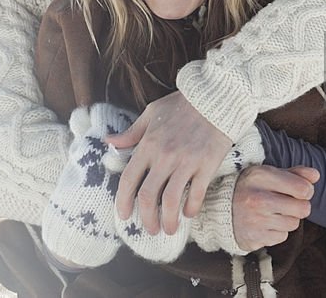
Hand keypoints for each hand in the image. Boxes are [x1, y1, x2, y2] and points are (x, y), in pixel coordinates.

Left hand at [104, 91, 231, 234]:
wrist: (216, 96)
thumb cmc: (182, 104)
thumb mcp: (151, 113)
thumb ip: (131, 133)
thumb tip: (109, 142)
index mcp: (148, 144)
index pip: (129, 179)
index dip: (123, 201)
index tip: (124, 215)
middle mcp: (164, 156)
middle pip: (148, 196)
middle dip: (146, 218)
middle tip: (150, 229)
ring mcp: (186, 161)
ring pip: (171, 200)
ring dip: (168, 220)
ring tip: (168, 229)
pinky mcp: (207, 164)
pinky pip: (196, 193)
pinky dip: (191, 208)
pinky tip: (189, 213)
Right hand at [232, 165, 318, 251]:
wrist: (219, 210)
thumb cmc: (250, 189)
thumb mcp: (268, 174)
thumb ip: (294, 173)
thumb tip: (316, 175)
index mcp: (261, 176)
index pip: (302, 188)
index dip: (306, 190)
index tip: (300, 190)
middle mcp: (257, 198)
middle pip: (302, 208)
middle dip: (300, 206)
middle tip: (290, 204)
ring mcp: (255, 219)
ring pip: (294, 224)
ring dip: (288, 219)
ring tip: (274, 213)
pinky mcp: (254, 237)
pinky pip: (282, 236)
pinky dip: (278, 231)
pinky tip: (266, 223)